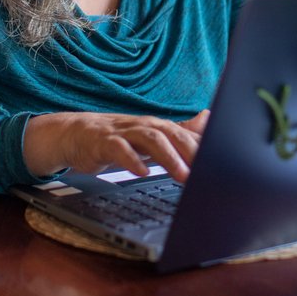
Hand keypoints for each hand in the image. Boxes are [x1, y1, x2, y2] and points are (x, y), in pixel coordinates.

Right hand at [24, 109, 209, 182]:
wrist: (75, 134)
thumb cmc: (118, 137)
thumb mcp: (150, 136)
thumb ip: (179, 132)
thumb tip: (209, 120)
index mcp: (157, 127)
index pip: (186, 135)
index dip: (204, 148)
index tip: (220, 164)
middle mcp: (144, 126)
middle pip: (172, 134)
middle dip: (191, 152)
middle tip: (206, 172)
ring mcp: (123, 132)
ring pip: (150, 139)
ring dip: (168, 157)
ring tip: (181, 175)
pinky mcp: (103, 142)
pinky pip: (119, 149)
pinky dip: (131, 160)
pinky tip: (140, 172)